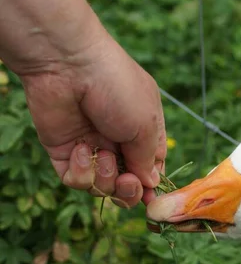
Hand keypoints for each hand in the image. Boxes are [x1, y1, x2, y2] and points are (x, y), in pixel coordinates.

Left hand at [17, 36, 166, 207]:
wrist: (69, 66)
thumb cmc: (118, 88)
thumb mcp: (145, 124)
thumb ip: (147, 159)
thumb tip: (150, 184)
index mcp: (145, 132)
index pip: (152, 169)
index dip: (152, 186)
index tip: (151, 198)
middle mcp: (119, 142)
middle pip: (128, 184)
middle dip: (129, 190)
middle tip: (127, 180)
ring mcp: (92, 147)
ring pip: (103, 187)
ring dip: (105, 177)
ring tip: (101, 154)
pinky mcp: (65, 152)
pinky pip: (76, 179)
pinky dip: (80, 172)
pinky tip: (80, 148)